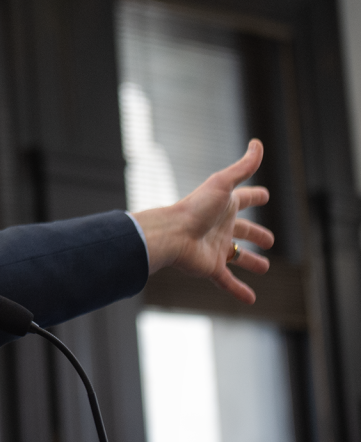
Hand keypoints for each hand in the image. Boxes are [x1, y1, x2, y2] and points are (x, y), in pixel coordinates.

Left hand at [134, 139, 274, 303]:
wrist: (171, 234)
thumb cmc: (195, 208)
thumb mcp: (222, 184)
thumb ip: (243, 166)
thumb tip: (258, 143)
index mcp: (224, 206)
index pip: (244, 199)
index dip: (255, 196)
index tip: (264, 195)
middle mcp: (220, 226)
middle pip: (242, 230)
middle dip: (255, 234)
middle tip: (269, 240)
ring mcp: (215, 248)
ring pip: (236, 256)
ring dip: (250, 261)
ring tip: (264, 267)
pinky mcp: (211, 267)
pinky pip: (227, 281)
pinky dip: (239, 290)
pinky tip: (252, 299)